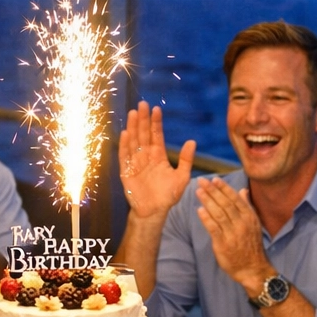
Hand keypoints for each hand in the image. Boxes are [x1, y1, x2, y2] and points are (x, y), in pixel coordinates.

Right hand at [119, 102, 194, 217]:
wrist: (154, 212)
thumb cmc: (168, 196)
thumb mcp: (182, 177)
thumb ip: (186, 160)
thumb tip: (192, 142)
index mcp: (159, 156)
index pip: (156, 135)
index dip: (156, 122)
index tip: (156, 109)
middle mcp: (146, 156)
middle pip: (144, 134)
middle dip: (143, 119)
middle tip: (142, 104)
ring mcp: (135, 163)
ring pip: (134, 141)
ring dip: (133, 128)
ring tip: (133, 113)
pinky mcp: (126, 171)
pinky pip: (124, 156)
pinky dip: (124, 145)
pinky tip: (125, 133)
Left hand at [194, 178, 269, 291]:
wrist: (252, 269)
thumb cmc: (251, 245)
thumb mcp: (254, 224)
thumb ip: (247, 206)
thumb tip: (243, 190)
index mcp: (249, 217)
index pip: (235, 199)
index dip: (224, 188)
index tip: (214, 179)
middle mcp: (242, 224)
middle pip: (225, 204)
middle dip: (212, 191)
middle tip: (201, 181)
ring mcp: (233, 234)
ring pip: (218, 214)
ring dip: (207, 201)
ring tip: (198, 192)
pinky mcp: (223, 245)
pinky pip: (214, 229)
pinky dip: (206, 219)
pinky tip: (199, 210)